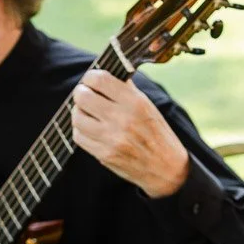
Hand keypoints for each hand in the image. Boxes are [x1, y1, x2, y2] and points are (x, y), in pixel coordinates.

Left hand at [72, 70, 188, 197]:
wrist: (166, 168)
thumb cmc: (156, 133)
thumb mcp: (147, 106)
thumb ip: (125, 89)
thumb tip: (103, 74)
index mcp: (135, 103)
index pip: (99, 79)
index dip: (90, 77)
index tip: (91, 81)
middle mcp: (122, 119)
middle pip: (83, 97)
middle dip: (81, 93)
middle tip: (85, 96)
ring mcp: (112, 139)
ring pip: (77, 117)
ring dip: (79, 113)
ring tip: (87, 113)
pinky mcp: (104, 155)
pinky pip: (79, 137)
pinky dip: (81, 130)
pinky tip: (89, 129)